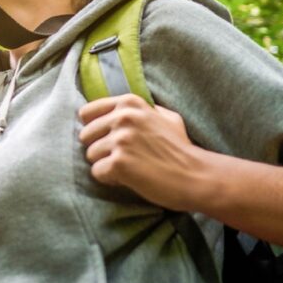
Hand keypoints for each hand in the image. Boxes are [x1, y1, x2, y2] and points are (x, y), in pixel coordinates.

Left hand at [78, 94, 205, 211]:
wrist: (197, 176)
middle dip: (100, 149)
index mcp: (129, 103)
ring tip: (129, 168)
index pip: (86, 113)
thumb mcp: (167, 117)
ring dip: (105, 164)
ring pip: (90, 155)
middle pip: (86, 136)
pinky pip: (97, 172)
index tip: (107, 139)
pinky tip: (129, 178)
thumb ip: (143, 109)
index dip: (95, 129)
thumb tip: (119, 108)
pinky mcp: (119, 162)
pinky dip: (110, 179)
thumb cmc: (182, 149)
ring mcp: (120, 139)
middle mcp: (122, 117)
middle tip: (123, 157)